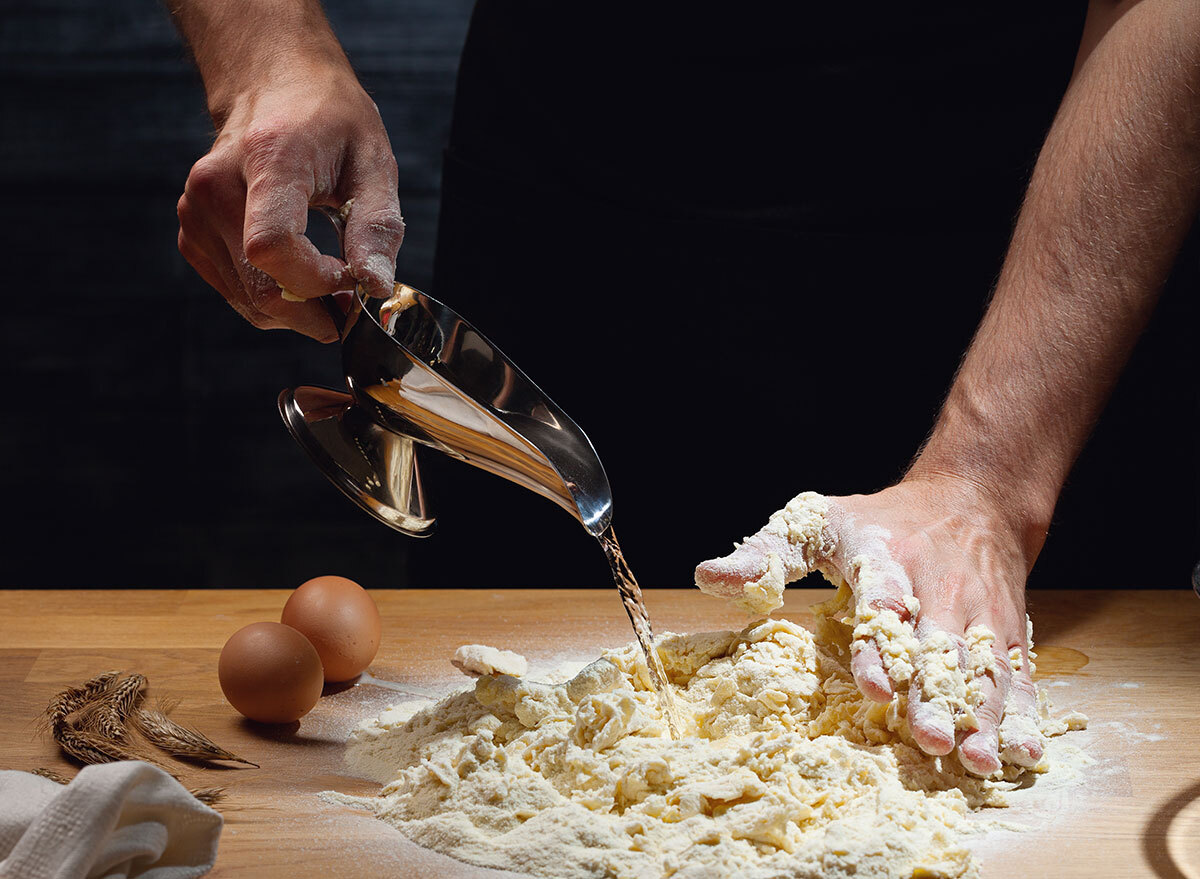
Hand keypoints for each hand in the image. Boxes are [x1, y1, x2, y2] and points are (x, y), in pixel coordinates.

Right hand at [176, 62, 403, 340]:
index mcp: (267, 159)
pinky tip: (297, 272)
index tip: (349, 277)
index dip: (315, 281)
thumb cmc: (329, 120)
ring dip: (297, 309)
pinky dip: (272, 298)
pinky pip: (236, 292)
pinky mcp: (191, 233)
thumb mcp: (373, 161)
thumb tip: (374, 285)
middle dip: (314, 311)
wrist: (274, 87)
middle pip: (260, 286)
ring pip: (248, 299)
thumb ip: (377, 227)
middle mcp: (216, 186)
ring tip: (329, 281)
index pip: (272, 245)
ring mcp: (195, 211)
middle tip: (351, 303)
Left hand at [694, 477, 1045, 775]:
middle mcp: (939, 588)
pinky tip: (1023, 752)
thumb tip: (709, 576)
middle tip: (931, 740)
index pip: (882, 602)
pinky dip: (1024, 714)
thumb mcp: (815, 522)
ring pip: (982, 668)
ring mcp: (978, 613)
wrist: (973, 498)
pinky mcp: (1006, 632)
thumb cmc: (881, 520)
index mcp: (888, 558)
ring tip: (977, 762)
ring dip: (982, 717)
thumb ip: (765, 556)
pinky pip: (1019, 675)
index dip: (879, 646)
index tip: (876, 687)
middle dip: (935, 697)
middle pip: (937, 647)